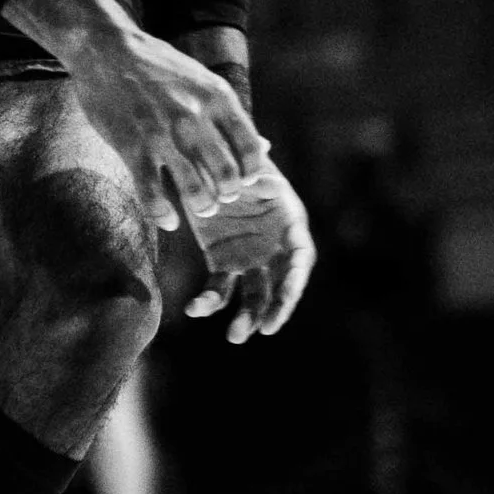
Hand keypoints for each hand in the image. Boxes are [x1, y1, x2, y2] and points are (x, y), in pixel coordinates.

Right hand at [59, 21, 268, 233]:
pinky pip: (153, 195)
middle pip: (227, 176)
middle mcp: (194, 117)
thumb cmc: (158, 67)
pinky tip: (169, 221)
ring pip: (196, 191)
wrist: (107, 48)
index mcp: (216, 97)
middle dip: (227, 194)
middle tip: (220, 197)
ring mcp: (162, 134)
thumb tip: (266, 147)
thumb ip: (230, 116)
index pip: (249, 148)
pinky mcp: (133, 148)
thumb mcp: (202, 81)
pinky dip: (164, 215)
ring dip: (202, 206)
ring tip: (201, 207)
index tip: (243, 180)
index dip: (251, 172)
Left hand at [180, 159, 314, 341]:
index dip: (296, 280)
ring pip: (254, 296)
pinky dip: (208, 302)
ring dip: (247, 318)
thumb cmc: (240, 156)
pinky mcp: (224, 264)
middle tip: (266, 329)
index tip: (287, 298)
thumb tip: (263, 158)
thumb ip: (256, 163)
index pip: (300, 258)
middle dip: (277, 308)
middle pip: (281, 285)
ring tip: (236, 337)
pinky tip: (193, 309)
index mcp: (289, 221)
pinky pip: (219, 289)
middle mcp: (275, 246)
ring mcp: (251, 258)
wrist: (212, 161)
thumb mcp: (250, 159)